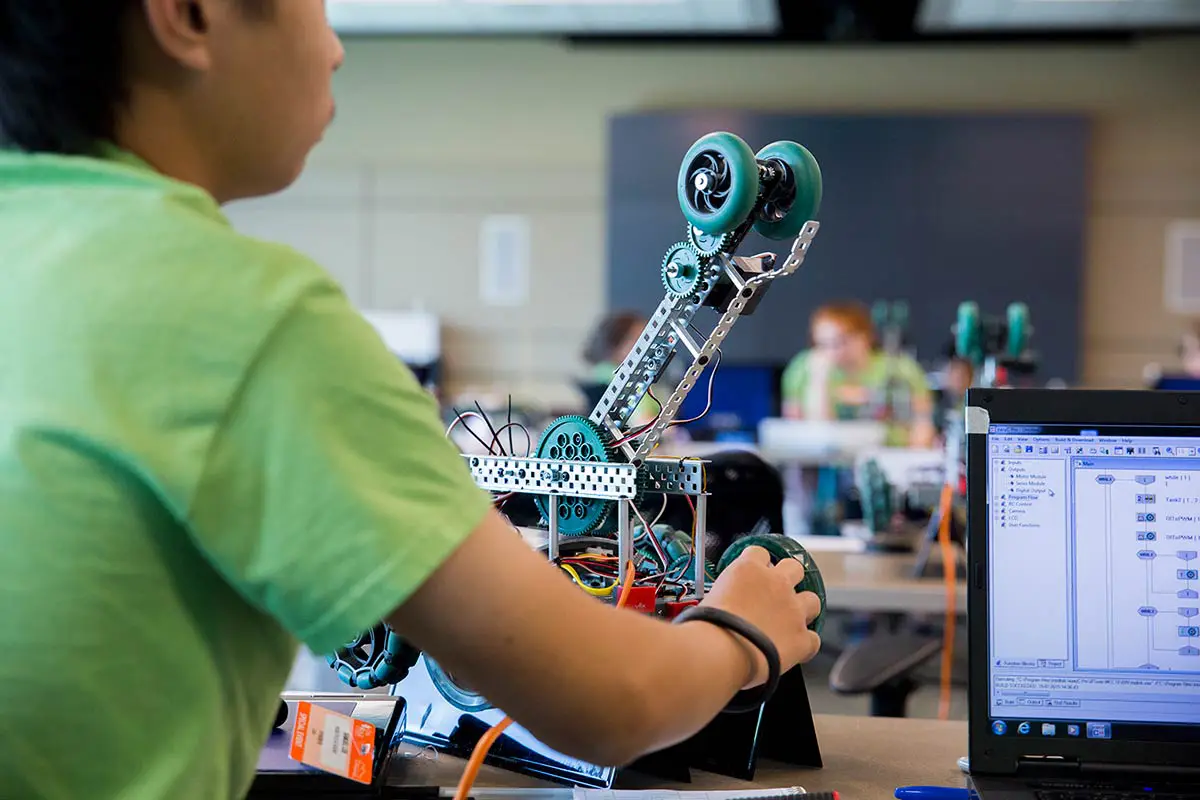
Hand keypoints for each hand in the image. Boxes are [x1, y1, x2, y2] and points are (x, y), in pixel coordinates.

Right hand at [696, 546, 821, 687]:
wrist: (719, 653)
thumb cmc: (707, 629)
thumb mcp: (708, 599)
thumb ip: (724, 595)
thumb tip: (724, 605)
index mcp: (749, 569)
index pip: (760, 553)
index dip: (758, 565)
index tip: (754, 577)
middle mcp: (776, 583)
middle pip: (794, 567)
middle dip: (788, 579)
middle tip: (777, 595)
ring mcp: (793, 610)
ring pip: (812, 600)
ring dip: (803, 609)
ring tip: (789, 622)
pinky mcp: (802, 638)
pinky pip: (814, 638)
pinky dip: (805, 644)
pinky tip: (793, 650)